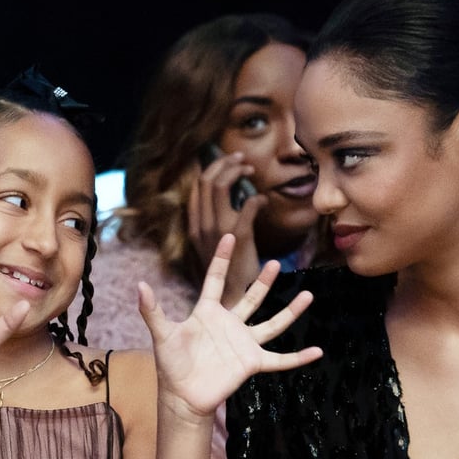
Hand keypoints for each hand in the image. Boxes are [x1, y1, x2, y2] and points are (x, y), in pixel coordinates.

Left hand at [139, 233, 320, 419]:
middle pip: (252, 298)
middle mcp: (230, 325)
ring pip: (272, 324)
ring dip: (291, 311)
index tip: (230, 235)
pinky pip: (280, 360)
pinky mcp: (252, 363)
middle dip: (264, 281)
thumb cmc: (171, 366)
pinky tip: (318, 352)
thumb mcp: (162, 335)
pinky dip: (299, 358)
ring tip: (309, 295)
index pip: (216, 281)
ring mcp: (244, 344)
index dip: (222, 259)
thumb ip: (152, 311)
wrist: (182, 396)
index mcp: (208, 313)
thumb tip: (140, 285)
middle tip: (276, 262)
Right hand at [188, 152, 266, 301]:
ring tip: (251, 170)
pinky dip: (258, 199)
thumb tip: (229, 197)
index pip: (198, 185)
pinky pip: (248, 204)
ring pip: (221, 185)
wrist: (233, 298)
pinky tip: (263, 203)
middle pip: (207, 179)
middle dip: (225, 163)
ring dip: (237, 171)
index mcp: (194, 226)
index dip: (213, 167)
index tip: (229, 162)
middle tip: (242, 159)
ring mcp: (219, 230)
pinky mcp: (239, 236)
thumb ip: (214, 220)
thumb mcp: (212, 245)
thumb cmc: (227, 272)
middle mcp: (202, 225)